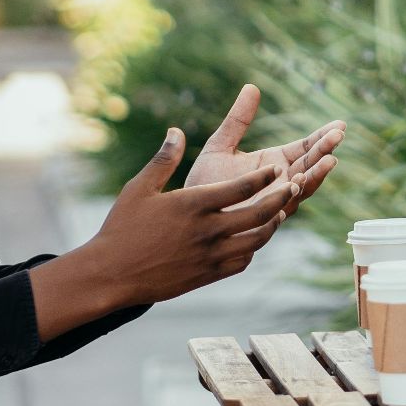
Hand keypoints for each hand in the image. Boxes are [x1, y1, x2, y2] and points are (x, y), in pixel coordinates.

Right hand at [32, 127, 297, 339]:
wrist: (111, 275)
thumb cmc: (122, 228)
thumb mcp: (139, 188)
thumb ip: (163, 159)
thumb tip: (176, 130)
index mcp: (193, 205)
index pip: (241, 187)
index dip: (263, 177)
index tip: (276, 168)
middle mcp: (208, 231)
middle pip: (259, 213)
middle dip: (281, 198)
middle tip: (294, 186)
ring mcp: (210, 256)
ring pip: (256, 240)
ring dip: (272, 224)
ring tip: (280, 211)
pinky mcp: (208, 275)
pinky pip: (242, 261)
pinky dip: (253, 248)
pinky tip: (254, 238)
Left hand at [185, 84, 343, 219]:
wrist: (185, 214)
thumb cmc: (203, 181)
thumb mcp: (220, 145)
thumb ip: (238, 120)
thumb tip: (251, 86)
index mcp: (275, 161)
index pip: (305, 147)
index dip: (322, 137)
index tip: (340, 125)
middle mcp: (280, 182)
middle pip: (310, 165)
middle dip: (325, 151)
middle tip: (339, 136)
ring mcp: (274, 201)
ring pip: (302, 188)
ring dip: (316, 174)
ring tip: (330, 160)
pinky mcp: (263, 218)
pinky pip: (282, 206)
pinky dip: (292, 195)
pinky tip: (297, 182)